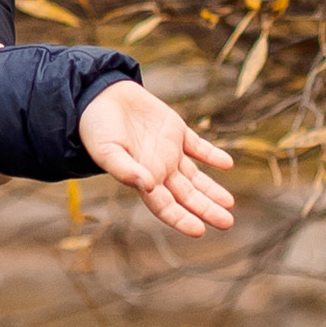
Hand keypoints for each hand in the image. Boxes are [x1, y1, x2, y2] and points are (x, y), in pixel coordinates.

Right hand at [78, 82, 235, 235]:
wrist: (98, 95)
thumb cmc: (96, 127)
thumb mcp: (106, 150)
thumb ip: (125, 169)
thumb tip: (149, 186)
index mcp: (142, 177)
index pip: (165, 206)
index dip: (181, 219)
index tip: (199, 231)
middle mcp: (158, 168)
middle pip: (186, 195)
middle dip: (206, 209)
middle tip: (227, 222)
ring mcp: (168, 150)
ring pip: (195, 176)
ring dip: (212, 189)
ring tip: (229, 203)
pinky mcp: (175, 130)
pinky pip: (198, 146)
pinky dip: (212, 154)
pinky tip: (227, 164)